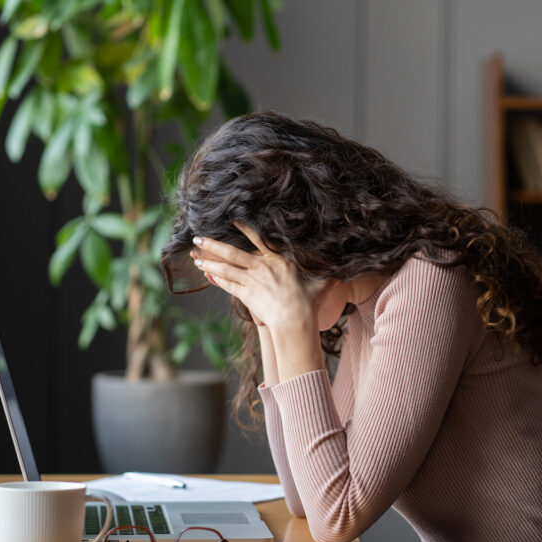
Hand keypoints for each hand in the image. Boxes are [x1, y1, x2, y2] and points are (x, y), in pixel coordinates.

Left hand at [191, 221, 324, 331]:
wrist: (295, 321)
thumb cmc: (310, 302)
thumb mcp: (322, 281)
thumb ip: (328, 269)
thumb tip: (346, 261)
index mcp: (278, 259)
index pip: (258, 239)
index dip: (243, 228)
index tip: (230, 219)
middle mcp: (261, 267)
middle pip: (231, 252)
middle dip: (212, 244)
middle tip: (196, 237)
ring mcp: (251, 281)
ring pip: (224, 268)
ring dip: (208, 261)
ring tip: (195, 256)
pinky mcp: (245, 295)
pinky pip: (226, 284)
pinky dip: (215, 278)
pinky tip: (206, 273)